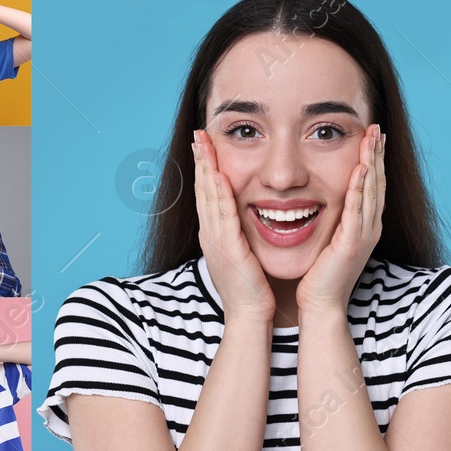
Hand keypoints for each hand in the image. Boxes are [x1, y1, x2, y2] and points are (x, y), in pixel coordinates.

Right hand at [192, 129, 273, 322]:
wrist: (250, 316)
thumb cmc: (251, 289)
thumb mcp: (243, 255)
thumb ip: (241, 235)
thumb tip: (248, 218)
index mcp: (215, 235)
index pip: (208, 195)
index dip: (205, 168)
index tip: (204, 145)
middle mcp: (210, 235)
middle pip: (203, 190)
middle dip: (200, 161)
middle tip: (198, 134)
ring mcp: (216, 242)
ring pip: (209, 198)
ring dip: (206, 169)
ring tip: (203, 144)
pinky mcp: (229, 250)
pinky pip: (223, 217)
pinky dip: (219, 195)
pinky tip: (219, 176)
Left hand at [296, 124, 383, 316]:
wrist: (320, 305)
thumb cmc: (319, 276)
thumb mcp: (328, 240)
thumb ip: (331, 221)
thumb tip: (320, 201)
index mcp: (364, 226)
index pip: (371, 186)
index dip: (373, 160)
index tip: (371, 136)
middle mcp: (370, 228)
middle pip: (377, 183)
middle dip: (377, 154)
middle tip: (376, 128)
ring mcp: (364, 235)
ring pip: (371, 191)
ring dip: (372, 162)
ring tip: (372, 138)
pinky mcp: (352, 244)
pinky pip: (357, 210)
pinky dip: (359, 188)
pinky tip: (360, 169)